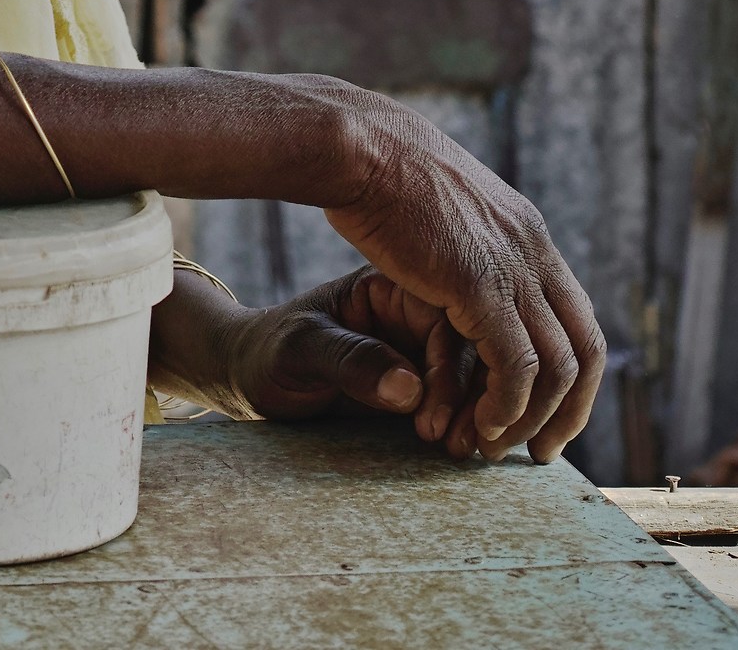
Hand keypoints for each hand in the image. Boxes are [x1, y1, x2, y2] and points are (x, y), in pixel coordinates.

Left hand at [214, 270, 469, 429]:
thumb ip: (349, 360)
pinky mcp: (426, 383)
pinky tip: (472, 449)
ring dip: (484, 414)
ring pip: (481, 374)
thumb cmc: (269, 352)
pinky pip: (467, 398)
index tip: (431, 418)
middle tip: (462, 444)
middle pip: (476, 346)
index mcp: (392, 286)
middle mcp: (417, 313)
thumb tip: (410, 388)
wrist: (253, 379)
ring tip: (465, 451)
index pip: (447, 318)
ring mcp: (425, 348)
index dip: (450, 370)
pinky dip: (476, 422)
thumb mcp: (300, 349)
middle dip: (479, 396)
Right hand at [320, 90, 604, 462]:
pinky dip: (504, 405)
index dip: (573, 378)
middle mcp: (534, 252)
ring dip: (530, 418)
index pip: (580, 320)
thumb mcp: (443, 204)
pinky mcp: (478, 283)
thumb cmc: (379, 169)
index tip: (549, 417)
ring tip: (494, 448)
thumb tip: (462, 255)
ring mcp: (511, 267)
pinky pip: (515, 364)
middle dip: (570, 412)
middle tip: (538, 453)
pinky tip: (478, 424)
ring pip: (556, 365)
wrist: (358, 145)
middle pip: (585, 349)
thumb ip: (467, 239)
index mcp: (528, 235)